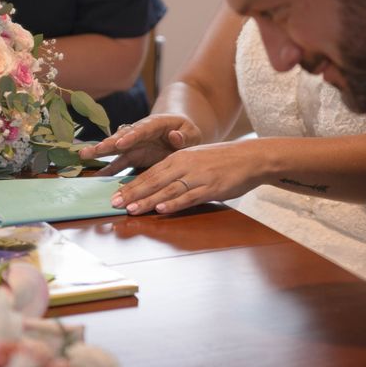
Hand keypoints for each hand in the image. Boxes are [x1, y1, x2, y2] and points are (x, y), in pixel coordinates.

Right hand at [79, 114, 202, 174]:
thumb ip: (185, 136)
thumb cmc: (187, 132)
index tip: (120, 143)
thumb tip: (175, 137)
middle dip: (108, 143)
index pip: (142, 129)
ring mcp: (134, 144)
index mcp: (156, 124)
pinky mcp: (132, 155)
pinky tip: (95, 177)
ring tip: (83, 156)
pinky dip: (107, 169)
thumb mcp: (191, 133)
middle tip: (93, 150)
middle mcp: (140, 133)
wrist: (180, 133)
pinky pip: (118, 162)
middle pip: (123, 137)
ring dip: (100, 153)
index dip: (131, 136)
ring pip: (115, 148)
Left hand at [110, 140, 265, 214]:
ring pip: (168, 189)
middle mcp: (185, 165)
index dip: (131, 185)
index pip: (150, 172)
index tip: (115, 195)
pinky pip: (190, 196)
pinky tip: (162, 209)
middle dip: (132, 193)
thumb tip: (157, 187)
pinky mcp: (211, 188)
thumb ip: (177, 171)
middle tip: (114, 204)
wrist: (251, 157)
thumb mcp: (195, 159)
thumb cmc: (222, 160)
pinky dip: (175, 203)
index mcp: (179, 157)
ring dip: (149, 200)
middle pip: (154, 180)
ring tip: (132, 210)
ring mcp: (198, 176)